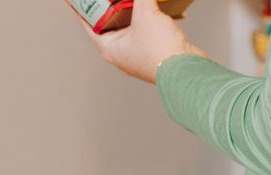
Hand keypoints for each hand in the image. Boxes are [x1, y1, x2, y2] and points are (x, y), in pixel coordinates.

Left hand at [87, 0, 207, 83]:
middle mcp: (121, 57)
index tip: (83, 2)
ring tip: (135, 6)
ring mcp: (138, 60)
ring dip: (132, 21)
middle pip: (111, 29)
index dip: (85, 10)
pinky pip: (146, 40)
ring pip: (129, 35)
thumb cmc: (161, 51)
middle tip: (114, 1)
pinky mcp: (154, 60)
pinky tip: (155, 18)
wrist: (187, 70)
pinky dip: (148, 28)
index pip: (89, 26)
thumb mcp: (146, 13)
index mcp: (110, 49)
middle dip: (113, 13)